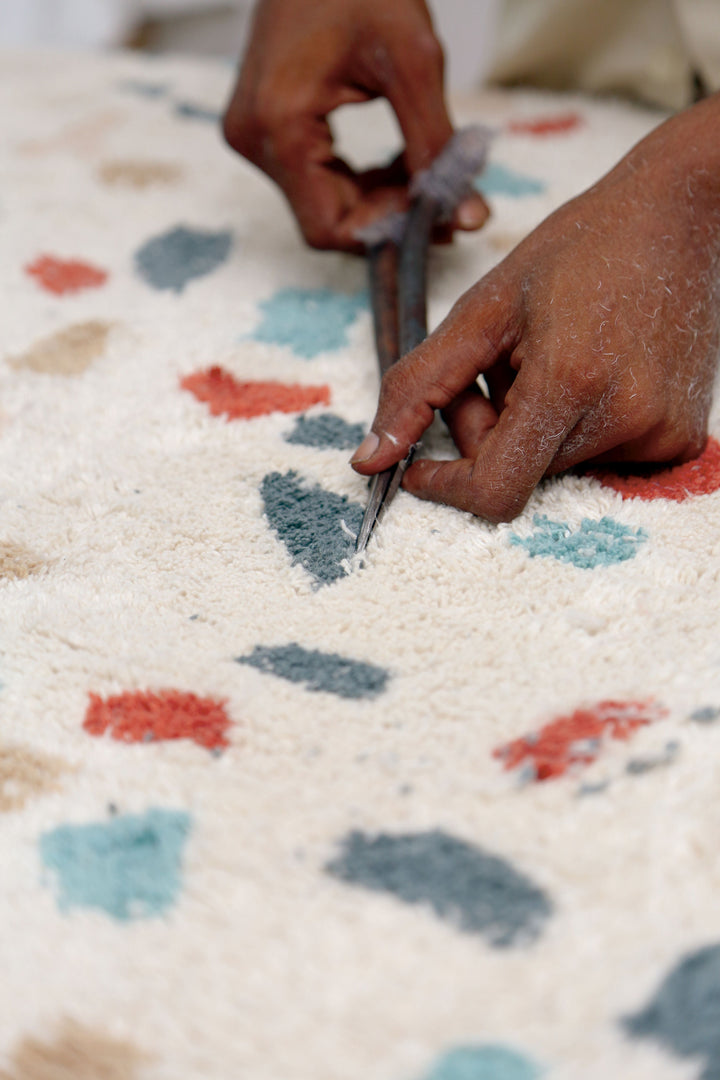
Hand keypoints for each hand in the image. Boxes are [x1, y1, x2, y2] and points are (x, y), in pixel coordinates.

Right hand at [222, 0, 488, 250]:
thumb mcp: (413, 62)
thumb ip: (437, 146)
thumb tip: (466, 216)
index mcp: (278, 125)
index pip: (329, 227)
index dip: (387, 233)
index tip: (438, 214)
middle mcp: (254, 138)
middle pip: (328, 219)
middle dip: (391, 214)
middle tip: (446, 196)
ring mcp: (254, 134)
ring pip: (325, 203)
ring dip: (382, 198)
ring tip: (428, 170)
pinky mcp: (264, 127)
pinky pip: (316, 178)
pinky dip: (363, 179)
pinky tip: (401, 159)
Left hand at [351, 94, 719, 520]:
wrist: (678, 216)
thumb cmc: (576, 250)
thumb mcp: (481, 310)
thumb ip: (416, 389)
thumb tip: (367, 460)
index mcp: (570, 380)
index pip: (495, 489)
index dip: (448, 486)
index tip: (421, 467)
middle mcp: (625, 418)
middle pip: (519, 472)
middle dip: (488, 430)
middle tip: (500, 364)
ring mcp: (660, 433)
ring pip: (555, 467)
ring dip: (530, 427)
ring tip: (552, 357)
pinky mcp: (680, 439)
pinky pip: (601, 461)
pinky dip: (577, 429)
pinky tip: (591, 372)